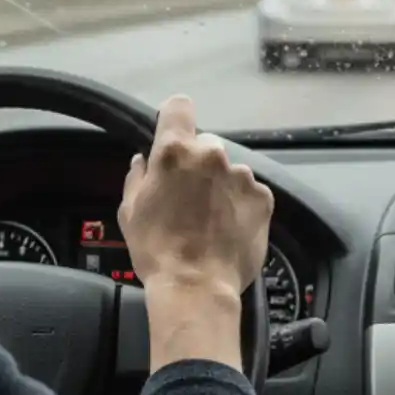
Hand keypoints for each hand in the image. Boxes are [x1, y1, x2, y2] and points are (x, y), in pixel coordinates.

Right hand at [119, 96, 273, 370]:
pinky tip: (229, 228)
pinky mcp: (263, 198)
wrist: (197, 288)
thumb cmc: (157, 250)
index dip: (175, 118)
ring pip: (229, 171)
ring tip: (211, 220)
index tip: (173, 134)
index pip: (179, 106)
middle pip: (205, 145)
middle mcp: (212, 155)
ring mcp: (242, 176)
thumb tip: (143, 162)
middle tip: (189, 197)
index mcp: (175, 151)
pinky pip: (249, 192)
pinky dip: (241, 205)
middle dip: (198, 165)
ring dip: (221, 186)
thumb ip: (138, 177)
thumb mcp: (131, 211)